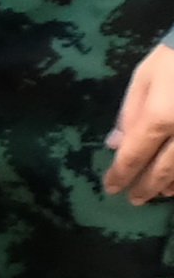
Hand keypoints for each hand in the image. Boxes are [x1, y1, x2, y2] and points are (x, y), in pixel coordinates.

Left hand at [111, 37, 173, 209]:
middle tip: (134, 199)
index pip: (133, 157)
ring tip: (161, 192)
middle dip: (146, 187)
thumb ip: (129, 114)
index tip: (110, 187)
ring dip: (171, 184)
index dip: (120, 175)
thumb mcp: (144, 78)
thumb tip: (114, 145)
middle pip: (163, 171)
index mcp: (159, 118)